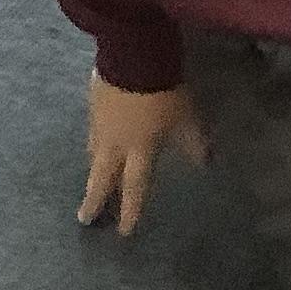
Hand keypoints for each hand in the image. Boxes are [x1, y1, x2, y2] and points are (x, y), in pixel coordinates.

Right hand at [79, 73, 207, 237]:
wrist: (133, 56)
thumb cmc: (164, 91)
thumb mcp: (187, 119)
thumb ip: (193, 143)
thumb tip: (205, 163)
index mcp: (139, 150)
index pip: (135, 188)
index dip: (131, 211)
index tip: (123, 232)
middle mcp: (114, 144)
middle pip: (101, 179)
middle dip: (95, 200)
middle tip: (85, 219)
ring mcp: (99, 126)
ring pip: (94, 157)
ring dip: (93, 173)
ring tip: (92, 183)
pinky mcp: (93, 107)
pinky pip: (92, 135)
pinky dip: (94, 146)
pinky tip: (95, 145)